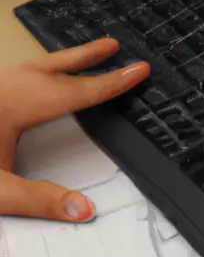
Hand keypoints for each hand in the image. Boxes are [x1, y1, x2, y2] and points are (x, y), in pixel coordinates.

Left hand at [0, 38, 148, 222]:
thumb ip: (39, 201)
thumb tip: (85, 209)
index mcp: (9, 106)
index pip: (71, 91)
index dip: (108, 83)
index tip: (138, 70)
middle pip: (49, 68)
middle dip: (84, 58)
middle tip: (115, 47)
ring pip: (27, 69)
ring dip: (58, 63)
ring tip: (83, 56)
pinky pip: (11, 78)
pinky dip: (34, 75)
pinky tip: (35, 83)